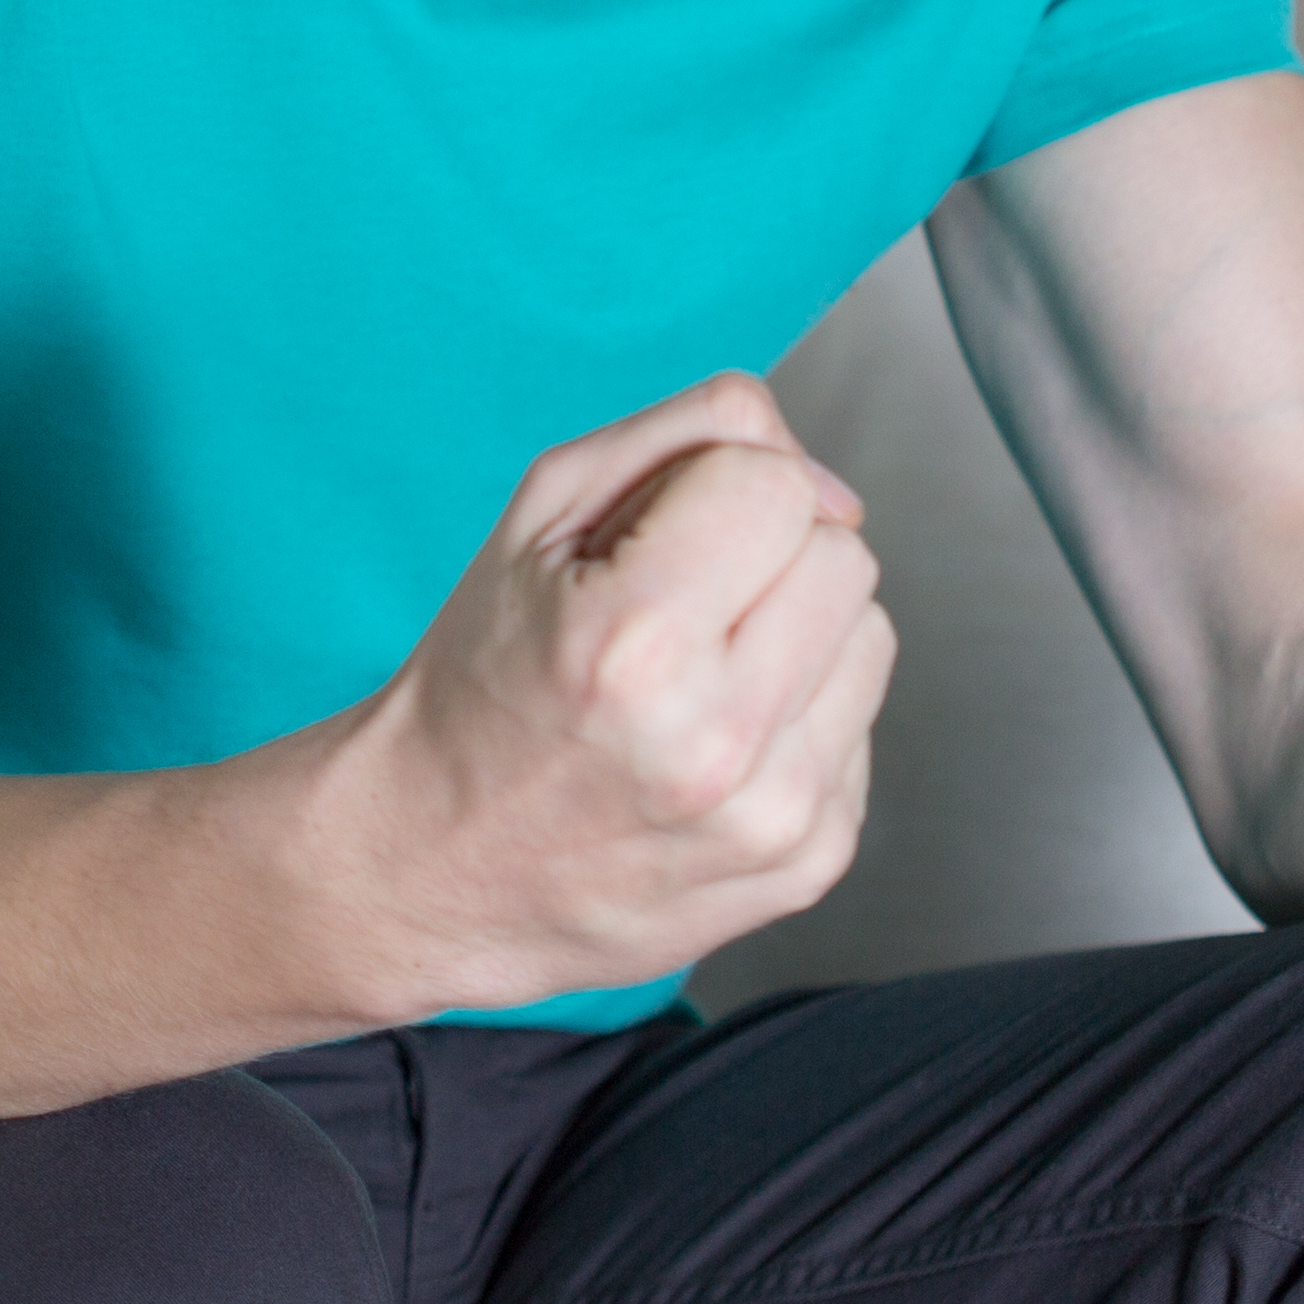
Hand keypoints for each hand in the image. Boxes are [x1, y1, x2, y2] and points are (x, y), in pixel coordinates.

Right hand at [335, 374, 894, 1013]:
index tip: (655, 544)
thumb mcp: (541, 515)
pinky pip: (861, 728)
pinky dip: (800, 720)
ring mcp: (770, 817)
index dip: (717, 492)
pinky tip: (715, 746)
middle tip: (679, 610)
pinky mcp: (807, 864)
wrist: (432, 870)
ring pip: (872, 636)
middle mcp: (712, 741)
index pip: (776, 485)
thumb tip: (827, 484)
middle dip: (769, 560)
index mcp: (631, 643)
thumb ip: (692, 434)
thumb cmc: (482, 681)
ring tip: (699, 680)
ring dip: (798, 638)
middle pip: (843, 557)